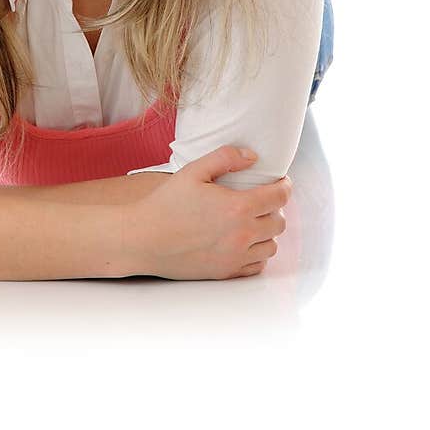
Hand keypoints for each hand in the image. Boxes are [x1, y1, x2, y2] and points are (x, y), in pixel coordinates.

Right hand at [123, 145, 289, 279]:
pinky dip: (256, 253)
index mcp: (237, 207)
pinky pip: (257, 266)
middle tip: (262, 200)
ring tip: (252, 221)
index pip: (280, 197)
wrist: (143, 239)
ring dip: (266, 232)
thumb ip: (225, 158)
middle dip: (275, 208)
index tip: (281, 182)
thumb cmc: (165, 205)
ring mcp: (235, 257)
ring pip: (271, 245)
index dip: (285, 186)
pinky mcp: (226, 272)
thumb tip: (252, 157)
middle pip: (279, 222)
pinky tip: (243, 242)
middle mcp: (242, 235)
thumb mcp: (193, 171)